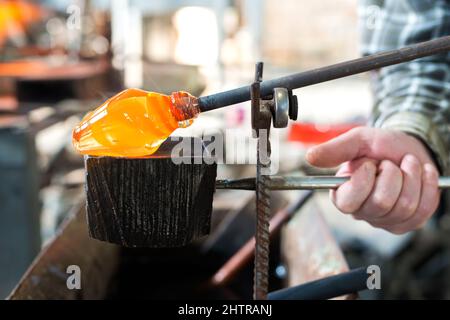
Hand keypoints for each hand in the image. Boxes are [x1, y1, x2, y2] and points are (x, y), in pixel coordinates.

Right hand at [306, 127, 439, 233]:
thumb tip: (310, 157)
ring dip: (411, 176)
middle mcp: (361, 211)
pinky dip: (427, 184)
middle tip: (389, 163)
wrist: (410, 148)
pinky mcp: (409, 223)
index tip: (370, 162)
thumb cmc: (381, 146)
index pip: (348, 201)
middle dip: (392, 174)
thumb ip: (335, 149)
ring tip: (405, 165)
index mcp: (343, 194)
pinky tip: (421, 174)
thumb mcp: (359, 140)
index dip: (364, 179)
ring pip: (405, 206)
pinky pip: (423, 210)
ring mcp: (385, 221)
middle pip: (381, 203)